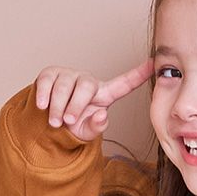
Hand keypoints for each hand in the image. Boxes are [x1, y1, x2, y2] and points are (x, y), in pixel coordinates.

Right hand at [33, 59, 153, 142]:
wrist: (47, 124)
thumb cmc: (72, 126)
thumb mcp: (86, 132)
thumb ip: (96, 127)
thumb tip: (102, 115)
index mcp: (103, 95)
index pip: (124, 84)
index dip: (138, 75)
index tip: (154, 62)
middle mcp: (87, 81)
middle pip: (85, 87)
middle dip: (75, 106)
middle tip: (67, 122)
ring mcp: (68, 75)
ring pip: (64, 86)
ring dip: (58, 107)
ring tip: (55, 122)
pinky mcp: (50, 74)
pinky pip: (46, 81)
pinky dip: (43, 96)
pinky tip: (42, 106)